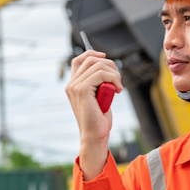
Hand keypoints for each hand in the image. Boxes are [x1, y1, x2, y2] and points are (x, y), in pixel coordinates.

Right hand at [65, 50, 122, 179]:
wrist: (95, 135)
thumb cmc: (98, 119)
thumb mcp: (99, 96)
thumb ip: (98, 83)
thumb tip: (108, 67)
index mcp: (73, 85)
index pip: (79, 60)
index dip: (92, 53)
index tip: (105, 57)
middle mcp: (71, 84)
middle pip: (91, 60)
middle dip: (110, 65)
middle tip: (118, 80)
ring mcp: (75, 87)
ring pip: (98, 66)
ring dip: (114, 74)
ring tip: (118, 87)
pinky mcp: (82, 90)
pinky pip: (101, 74)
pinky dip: (114, 79)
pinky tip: (118, 90)